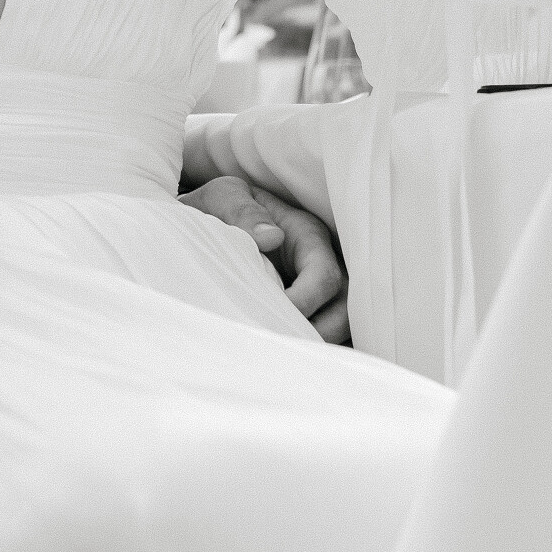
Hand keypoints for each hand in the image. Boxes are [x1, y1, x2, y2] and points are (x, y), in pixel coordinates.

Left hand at [179, 175, 350, 343]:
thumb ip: (240, 210)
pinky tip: (279, 356)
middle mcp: (322, 263)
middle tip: (277, 345)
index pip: (325, 276)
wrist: (206, 220)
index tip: (269, 315)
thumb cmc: (219, 208)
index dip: (304, 301)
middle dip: (318, 333)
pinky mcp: (309, 309)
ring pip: (340, 327)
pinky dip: (308, 347)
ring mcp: (319, 289)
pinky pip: (323, 334)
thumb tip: (271, 238)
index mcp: (307, 235)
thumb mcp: (223, 196)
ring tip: (279, 355)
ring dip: (315, 344)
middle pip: (345, 309)